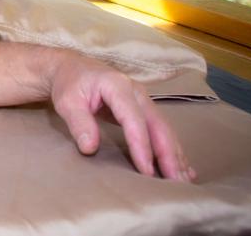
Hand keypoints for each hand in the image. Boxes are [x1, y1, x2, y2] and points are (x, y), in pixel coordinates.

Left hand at [47, 52, 194, 181]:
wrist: (72, 68)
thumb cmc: (69, 84)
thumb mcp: (67, 101)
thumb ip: (79, 123)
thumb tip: (90, 148)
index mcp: (117, 86)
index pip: (134, 120)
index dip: (141, 146)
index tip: (146, 171)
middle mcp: (137, 92)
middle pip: (158, 125)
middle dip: (169, 154)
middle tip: (176, 182)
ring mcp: (143, 99)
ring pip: (165, 129)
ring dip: (175, 154)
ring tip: (183, 180)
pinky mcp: (144, 109)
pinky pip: (162, 130)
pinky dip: (173, 149)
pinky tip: (184, 167)